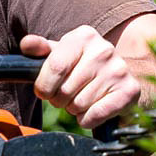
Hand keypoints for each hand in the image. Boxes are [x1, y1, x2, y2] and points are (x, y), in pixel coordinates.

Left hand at [20, 25, 146, 129]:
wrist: (120, 78)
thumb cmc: (83, 67)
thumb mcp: (61, 54)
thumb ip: (41, 50)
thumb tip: (26, 44)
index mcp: (84, 36)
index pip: (55, 67)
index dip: (44, 86)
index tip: (46, 91)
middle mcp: (104, 49)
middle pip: (65, 90)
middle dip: (60, 100)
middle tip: (69, 95)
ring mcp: (119, 70)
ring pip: (79, 105)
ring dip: (75, 110)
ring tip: (83, 99)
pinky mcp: (129, 91)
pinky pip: (94, 115)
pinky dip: (88, 120)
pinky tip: (94, 109)